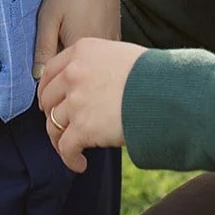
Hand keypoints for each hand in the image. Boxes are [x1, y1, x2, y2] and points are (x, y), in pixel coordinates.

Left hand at [32, 0, 118, 79]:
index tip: (42, 75)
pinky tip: (83, 36)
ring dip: (80, 62)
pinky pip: (101, 55)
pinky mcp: (117, 36)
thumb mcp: (48, 17)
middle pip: (79, 71)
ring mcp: (111, 43)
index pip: (63, 76)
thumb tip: (38, 77)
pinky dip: (92, 54)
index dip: (51, 77)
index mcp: (80, 48)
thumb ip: (43, 48)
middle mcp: (100, 50)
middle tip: (54, 54)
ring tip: (69, 41)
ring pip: (91, 63)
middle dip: (65, 71)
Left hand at [37, 37, 145, 172]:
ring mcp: (77, 100)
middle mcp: (74, 73)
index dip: (47, 90)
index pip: (50, 70)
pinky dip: (70, 158)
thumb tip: (90, 81)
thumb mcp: (119, 54)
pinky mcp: (83, 127)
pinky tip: (80, 163)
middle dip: (52, 115)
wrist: (168, 93)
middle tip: (60, 127)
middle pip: (48, 99)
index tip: (50, 102)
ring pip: (54, 125)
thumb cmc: (153, 74)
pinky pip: (66, 147)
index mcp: (82, 51)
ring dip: (60, 140)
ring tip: (71, 150)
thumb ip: (96, 64)